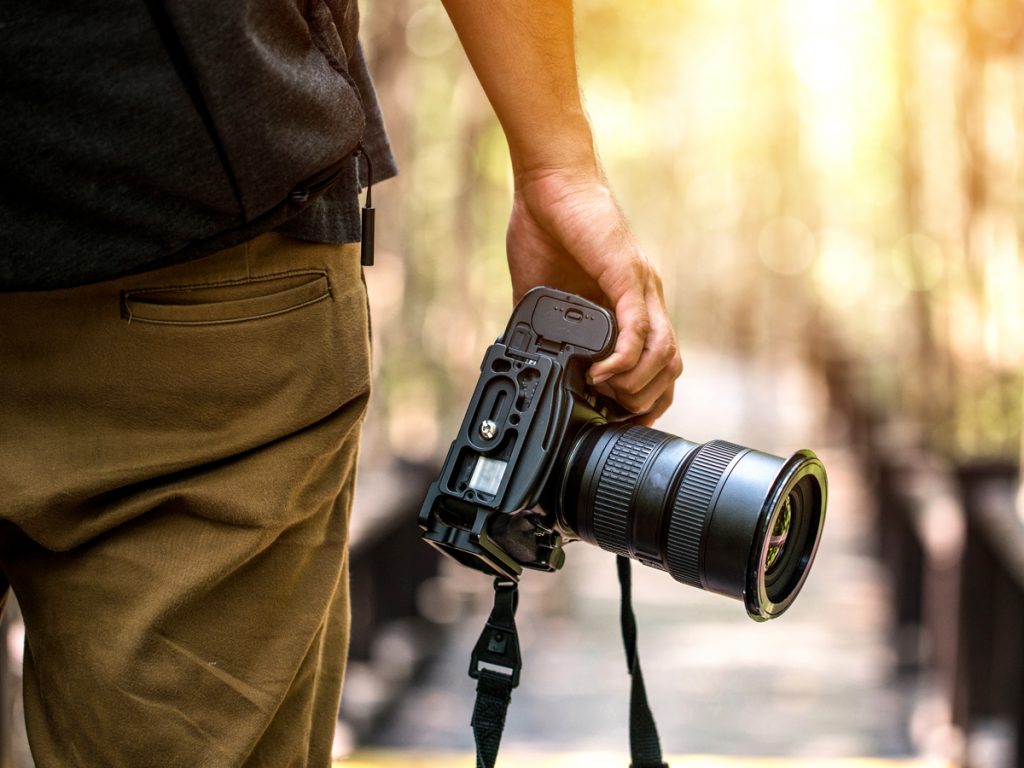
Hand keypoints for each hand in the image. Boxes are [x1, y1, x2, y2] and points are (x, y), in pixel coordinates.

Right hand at [506, 166, 681, 425]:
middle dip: (646, 402)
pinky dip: (623, 360)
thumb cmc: (546, 227)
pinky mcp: (627, 277)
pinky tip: (601, 374)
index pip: (657, 364)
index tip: (616, 419)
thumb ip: (545, 327)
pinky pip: (639, 331)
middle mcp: (645, 300)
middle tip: (613, 416)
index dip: (643, 398)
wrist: (548, 183)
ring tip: (604, 395)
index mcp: (629, 305)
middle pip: (671, 368)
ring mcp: (641, 290)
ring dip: (636, 386)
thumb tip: (530, 361)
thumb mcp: (543, 294)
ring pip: (664, 355)